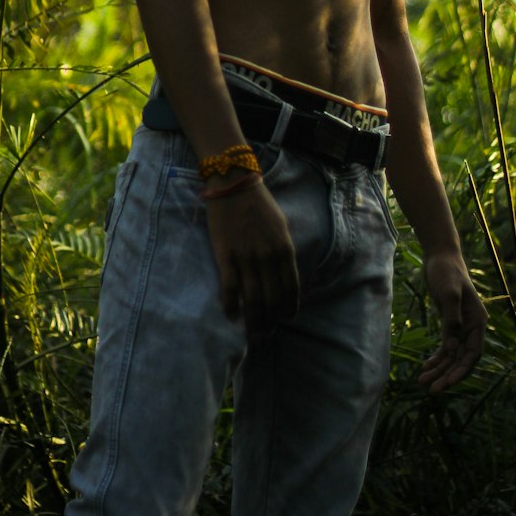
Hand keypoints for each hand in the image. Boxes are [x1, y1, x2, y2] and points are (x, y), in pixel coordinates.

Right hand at [204, 174, 299, 331]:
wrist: (233, 184)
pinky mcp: (225, 256)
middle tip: (267, 332)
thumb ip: (282, 252)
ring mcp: (246, 258)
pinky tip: (232, 316)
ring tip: (252, 332)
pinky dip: (232, 307)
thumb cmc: (259, 203)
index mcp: (284, 249)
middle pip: (272, 299)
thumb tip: (283, 277)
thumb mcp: (281, 226)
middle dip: (270, 320)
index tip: (285, 319)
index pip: (290, 288)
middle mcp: (267, 257)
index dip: (288, 308)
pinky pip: (230, 289)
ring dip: (253, 320)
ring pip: (252, 300)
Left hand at [418, 250, 486, 392]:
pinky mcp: (449, 323)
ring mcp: (461, 326)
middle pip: (462, 359)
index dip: (462, 371)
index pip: (473, 354)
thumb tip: (453, 346)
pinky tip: (426, 367)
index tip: (448, 383)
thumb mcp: (448, 292)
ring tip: (422, 382)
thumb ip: (451, 318)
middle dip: (448, 376)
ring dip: (440, 370)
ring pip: (452, 356)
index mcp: (477, 321)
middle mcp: (472, 327)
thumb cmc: (446, 271)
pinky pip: (445, 347)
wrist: (439, 256)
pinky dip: (437, 358)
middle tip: (431, 390)